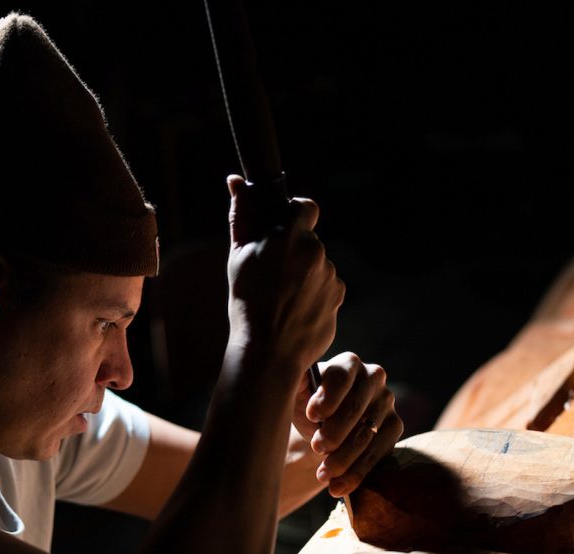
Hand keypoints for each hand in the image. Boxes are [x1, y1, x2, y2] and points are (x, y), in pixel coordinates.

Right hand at [225, 175, 344, 377]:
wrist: (267, 352)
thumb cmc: (247, 304)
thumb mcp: (238, 258)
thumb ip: (241, 216)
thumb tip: (235, 181)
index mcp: (290, 236)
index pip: (306, 207)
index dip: (296, 214)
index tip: (285, 228)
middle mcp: (315, 251)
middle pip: (310, 239)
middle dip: (295, 251)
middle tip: (274, 275)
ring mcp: (330, 274)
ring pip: (318, 264)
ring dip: (305, 274)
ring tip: (283, 298)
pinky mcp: (338, 296)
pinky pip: (327, 286)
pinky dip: (315, 294)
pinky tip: (296, 310)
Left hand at [292, 352, 402, 496]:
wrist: (321, 427)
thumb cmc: (305, 404)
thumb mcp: (295, 393)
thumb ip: (293, 382)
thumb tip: (283, 373)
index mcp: (348, 364)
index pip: (342, 376)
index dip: (328, 396)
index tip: (312, 415)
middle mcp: (373, 378)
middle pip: (356, 408)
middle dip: (335, 432)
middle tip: (316, 448)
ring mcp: (387, 403)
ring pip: (367, 435)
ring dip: (343, 459)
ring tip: (322, 475)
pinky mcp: (395, 427)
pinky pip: (378, 453)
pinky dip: (356, 474)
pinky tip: (337, 487)